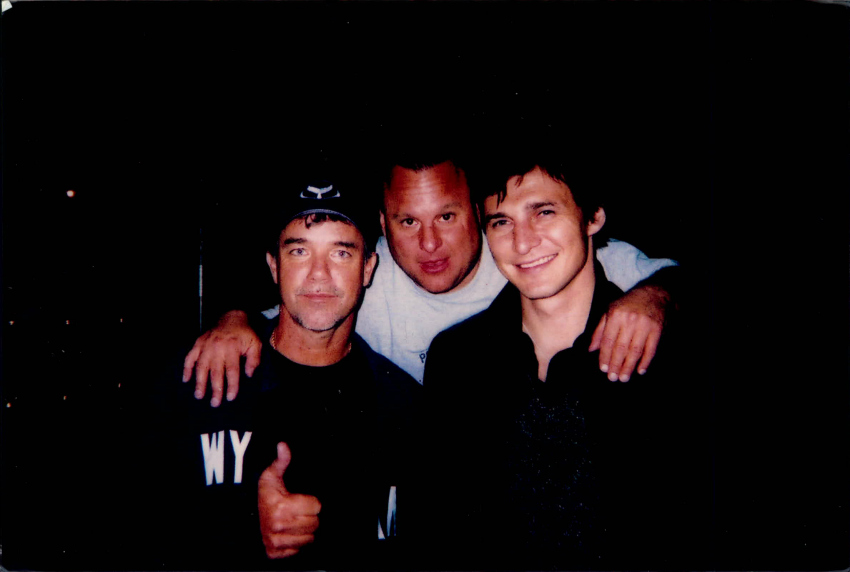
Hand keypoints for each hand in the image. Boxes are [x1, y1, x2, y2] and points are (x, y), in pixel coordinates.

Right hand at [182, 310, 261, 406]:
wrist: (232, 317)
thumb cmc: (244, 333)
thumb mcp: (255, 343)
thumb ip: (254, 359)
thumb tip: (248, 374)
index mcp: (232, 348)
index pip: (232, 370)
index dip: (231, 385)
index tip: (230, 397)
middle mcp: (217, 348)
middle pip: (215, 372)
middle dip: (215, 389)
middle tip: (215, 403)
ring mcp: (206, 346)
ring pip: (201, 367)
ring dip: (199, 382)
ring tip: (199, 395)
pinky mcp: (198, 343)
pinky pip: (190, 357)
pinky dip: (187, 368)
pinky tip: (186, 379)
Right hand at [259, 442, 321, 558]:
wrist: (244, 515)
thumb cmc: (263, 495)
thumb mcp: (271, 475)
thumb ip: (281, 461)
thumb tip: (283, 445)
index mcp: (282, 507)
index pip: (317, 506)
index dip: (310, 501)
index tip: (299, 499)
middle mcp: (279, 526)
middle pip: (315, 523)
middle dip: (309, 516)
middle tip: (297, 510)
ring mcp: (276, 541)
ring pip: (309, 539)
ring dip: (304, 530)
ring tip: (294, 521)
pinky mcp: (274, 552)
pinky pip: (297, 550)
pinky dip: (295, 543)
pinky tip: (288, 533)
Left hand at [589, 284, 669, 381]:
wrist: (655, 294)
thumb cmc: (628, 304)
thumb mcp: (610, 310)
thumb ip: (599, 330)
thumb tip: (591, 349)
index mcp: (615, 315)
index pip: (607, 340)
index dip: (604, 356)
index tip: (603, 369)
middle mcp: (630, 320)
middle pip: (621, 348)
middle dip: (615, 365)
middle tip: (612, 378)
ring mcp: (645, 325)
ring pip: (635, 350)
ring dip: (629, 366)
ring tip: (624, 378)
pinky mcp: (657, 330)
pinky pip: (651, 349)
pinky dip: (646, 361)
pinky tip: (640, 371)